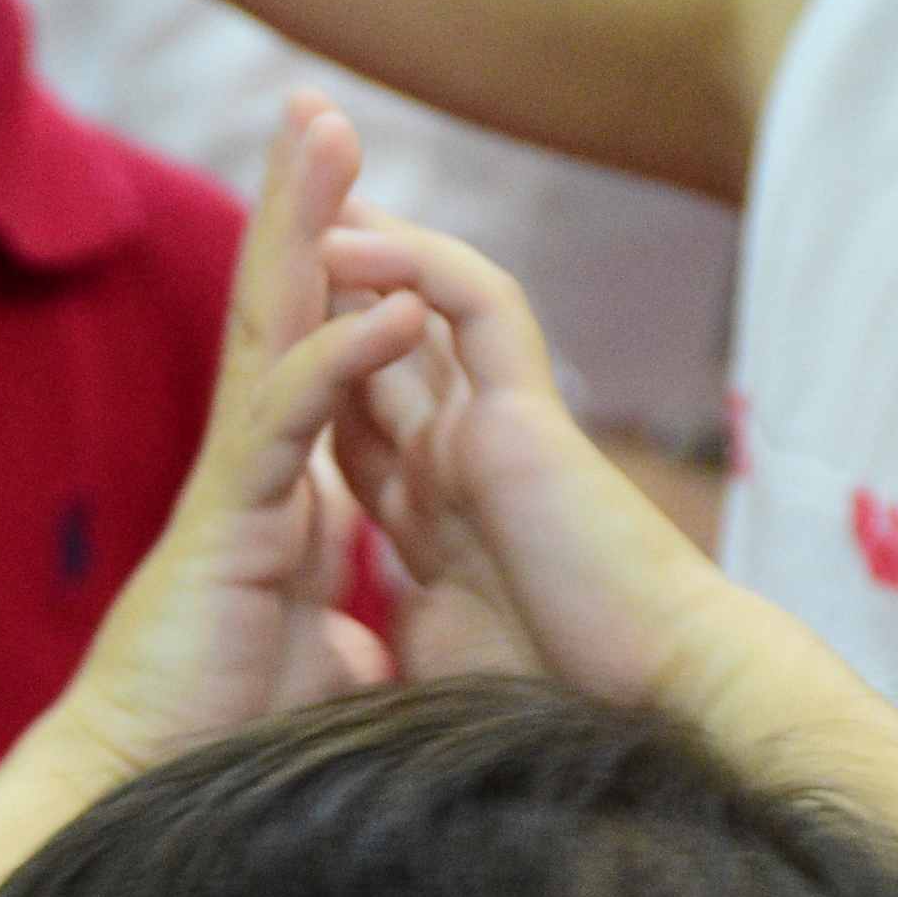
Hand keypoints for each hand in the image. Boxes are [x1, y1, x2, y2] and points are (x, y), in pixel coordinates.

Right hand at [50, 98, 418, 783]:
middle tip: (321, 108)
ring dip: (302, 228)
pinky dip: (337, 357)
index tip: (363, 207)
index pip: (311, 367)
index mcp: (278, 504)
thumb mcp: (312, 683)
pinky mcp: (229, 525)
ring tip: (327, 129)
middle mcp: (252, 477)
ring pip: (272, 333)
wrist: (143, 801)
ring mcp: (236, 491)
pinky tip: (385, 301)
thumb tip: (372, 657)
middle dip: (302, 209)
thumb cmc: (212, 753)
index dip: (333, 283)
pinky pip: (288, 421)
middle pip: (280, 314)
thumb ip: (342, 648)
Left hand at [314, 210, 748, 706]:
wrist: (650, 720)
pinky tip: (344, 238)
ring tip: (301, 176)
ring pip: (426, 298)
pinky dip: (413, 264)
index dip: (303, 372)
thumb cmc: (555, 717)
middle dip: (323, 275)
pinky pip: (472, 303)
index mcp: (436, 519)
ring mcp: (497, 429)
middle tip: (271, 196)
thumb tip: (346, 659)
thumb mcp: (436, 664)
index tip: (246, 335)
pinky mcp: (530, 413)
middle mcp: (463, 458)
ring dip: (364, 235)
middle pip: (378, 341)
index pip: (353, 421)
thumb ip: (398, 630)